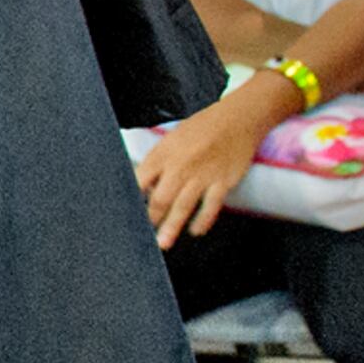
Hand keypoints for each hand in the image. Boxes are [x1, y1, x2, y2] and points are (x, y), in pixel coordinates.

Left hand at [137, 93, 278, 246]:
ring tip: (163, 243)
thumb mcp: (170, 140)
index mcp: (162, 154)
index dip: (131, 200)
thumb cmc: (201, 129)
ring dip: (172, 227)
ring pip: (183, 206)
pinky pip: (211, 205)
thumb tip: (143, 187)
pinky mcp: (223, 181)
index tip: (126, 215)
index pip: (139, 181)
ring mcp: (202, 174)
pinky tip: (196, 231)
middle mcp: (180, 166)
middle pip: (160, 198)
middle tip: (144, 236)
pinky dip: (203, 220)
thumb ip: (156, 163)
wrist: (237, 119)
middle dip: (150, 219)